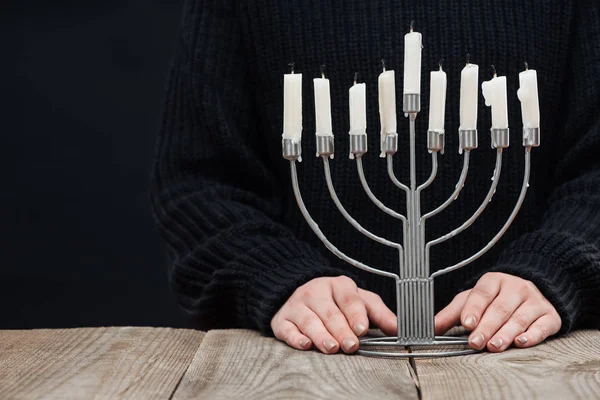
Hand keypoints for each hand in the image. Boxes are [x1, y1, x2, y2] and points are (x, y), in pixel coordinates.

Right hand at [271, 276, 396, 353]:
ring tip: (331, 347)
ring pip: (309, 320)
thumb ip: (379, 314)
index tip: (362, 328)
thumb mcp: (360, 301)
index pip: (348, 298)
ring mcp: (297, 305)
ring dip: (320, 335)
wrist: (297, 292)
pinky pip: (287, 328)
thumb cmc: (335, 301)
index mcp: (338, 285)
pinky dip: (295, 337)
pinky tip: (304, 344)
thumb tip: (400, 329)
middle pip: (330, 312)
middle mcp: (316, 292)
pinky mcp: (282, 319)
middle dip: (341, 329)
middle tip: (351, 345)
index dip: (355, 313)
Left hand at [435, 272, 561, 351]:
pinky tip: (521, 342)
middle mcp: (516, 287)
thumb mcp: (472, 301)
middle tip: (476, 342)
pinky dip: (532, 335)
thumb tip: (429, 328)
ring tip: (494, 346)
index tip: (467, 323)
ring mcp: (535, 301)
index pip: (482, 293)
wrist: (531, 292)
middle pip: (500, 308)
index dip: (474, 308)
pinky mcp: (550, 315)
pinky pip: (542, 325)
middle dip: (487, 326)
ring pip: (519, 318)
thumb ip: (451, 315)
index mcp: (494, 280)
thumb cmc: (495, 300)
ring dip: (506, 333)